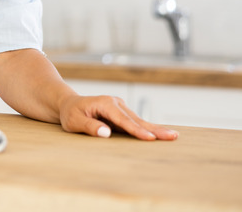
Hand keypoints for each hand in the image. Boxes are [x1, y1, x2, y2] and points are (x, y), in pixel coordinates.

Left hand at [58, 94, 178, 140]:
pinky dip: (148, 128)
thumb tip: (106, 133)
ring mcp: (120, 107)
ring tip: (172, 136)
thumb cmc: (71, 113)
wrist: (69, 104)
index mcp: (105, 104)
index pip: (123, 120)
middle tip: (173, 136)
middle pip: (136, 119)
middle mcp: (115, 103)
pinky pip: (135, 122)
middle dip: (154, 129)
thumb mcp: (74, 121)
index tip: (150, 138)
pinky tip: (161, 134)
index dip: (136, 130)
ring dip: (155, 129)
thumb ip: (90, 126)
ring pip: (139, 120)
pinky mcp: (121, 113)